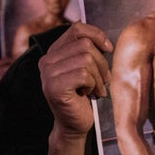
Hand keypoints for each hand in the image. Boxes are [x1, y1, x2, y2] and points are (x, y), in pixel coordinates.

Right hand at [38, 22, 112, 136]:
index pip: (77, 28)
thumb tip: (104, 42)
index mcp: (54, 52)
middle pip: (85, 44)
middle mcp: (47, 60)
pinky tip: (89, 95)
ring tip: (96, 89)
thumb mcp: (86, 68)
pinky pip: (84, 74)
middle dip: (101, 63)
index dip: (96, 35)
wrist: (74, 126)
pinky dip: (93, 85)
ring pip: (86, 59)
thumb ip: (88, 51)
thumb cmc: (83, 97)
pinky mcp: (54, 87)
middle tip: (103, 81)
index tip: (108, 49)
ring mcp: (48, 74)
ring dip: (98, 77)